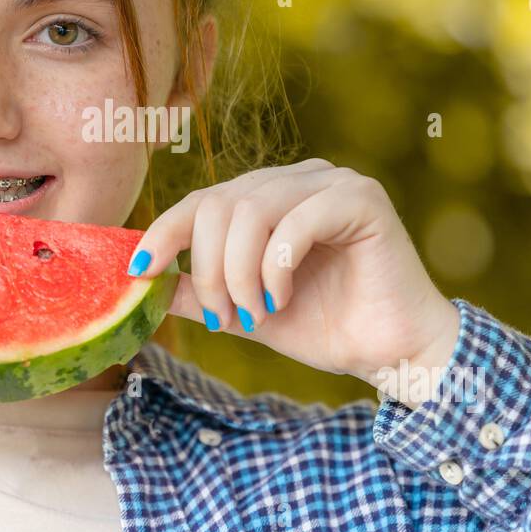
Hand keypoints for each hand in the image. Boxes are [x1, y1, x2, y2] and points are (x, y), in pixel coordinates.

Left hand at [129, 158, 460, 404]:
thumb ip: (199, 291)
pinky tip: (281, 297)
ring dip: (240, 272)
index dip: (164, 232)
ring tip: (256, 312)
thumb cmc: (325, 326)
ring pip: (251, 210)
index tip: (138, 271)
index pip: (202, 200)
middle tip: (223, 317)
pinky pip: (296, 220)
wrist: (392, 352)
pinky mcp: (361, 199)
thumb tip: (142, 280)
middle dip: (209, 268)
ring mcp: (331, 182)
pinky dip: (276, 265)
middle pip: (219, 204)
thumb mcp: (245, 310)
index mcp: (269, 196)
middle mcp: (297, 179)